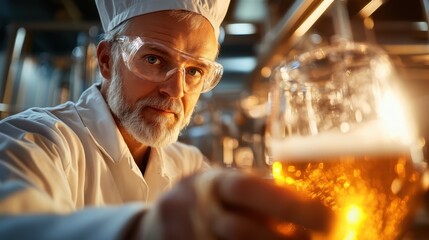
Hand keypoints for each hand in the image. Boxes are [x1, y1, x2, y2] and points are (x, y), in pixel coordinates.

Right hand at [139, 169, 332, 239]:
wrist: (151, 227)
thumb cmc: (202, 202)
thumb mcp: (223, 188)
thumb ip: (257, 194)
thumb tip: (308, 208)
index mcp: (209, 182)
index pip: (247, 189)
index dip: (287, 203)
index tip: (326, 216)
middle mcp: (195, 208)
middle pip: (241, 230)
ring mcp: (186, 236)